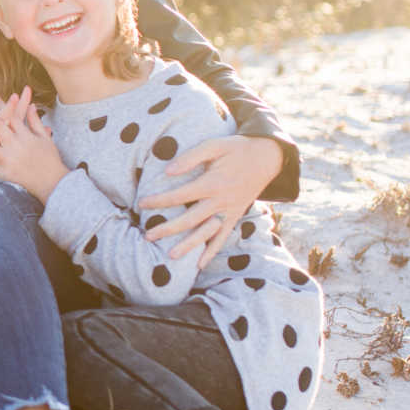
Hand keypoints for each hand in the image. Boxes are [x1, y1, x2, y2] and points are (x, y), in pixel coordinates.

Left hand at [0, 87, 66, 202]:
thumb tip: (32, 105)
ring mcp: (10, 159)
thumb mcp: (45, 138)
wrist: (54, 182)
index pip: (10, 115)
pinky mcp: (6, 173)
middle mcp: (15, 144)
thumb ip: (35, 121)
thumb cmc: (51, 159)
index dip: (1, 103)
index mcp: (24, 135)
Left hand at [140, 134, 283, 266]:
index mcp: (212, 183)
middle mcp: (220, 201)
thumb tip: (168, 171)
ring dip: (188, 245)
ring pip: (206, 233)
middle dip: (167, 229)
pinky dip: (212, 251)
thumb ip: (190, 157)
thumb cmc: (236, 149)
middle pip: (190, 219)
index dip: (160, 201)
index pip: (180, 196)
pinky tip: (200, 264)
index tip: (141, 204)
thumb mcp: (214, 145)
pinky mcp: (235, 216)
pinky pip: (223, 237)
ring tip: (170, 256)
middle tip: (147, 236)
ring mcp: (229, 211)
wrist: (267, 158)